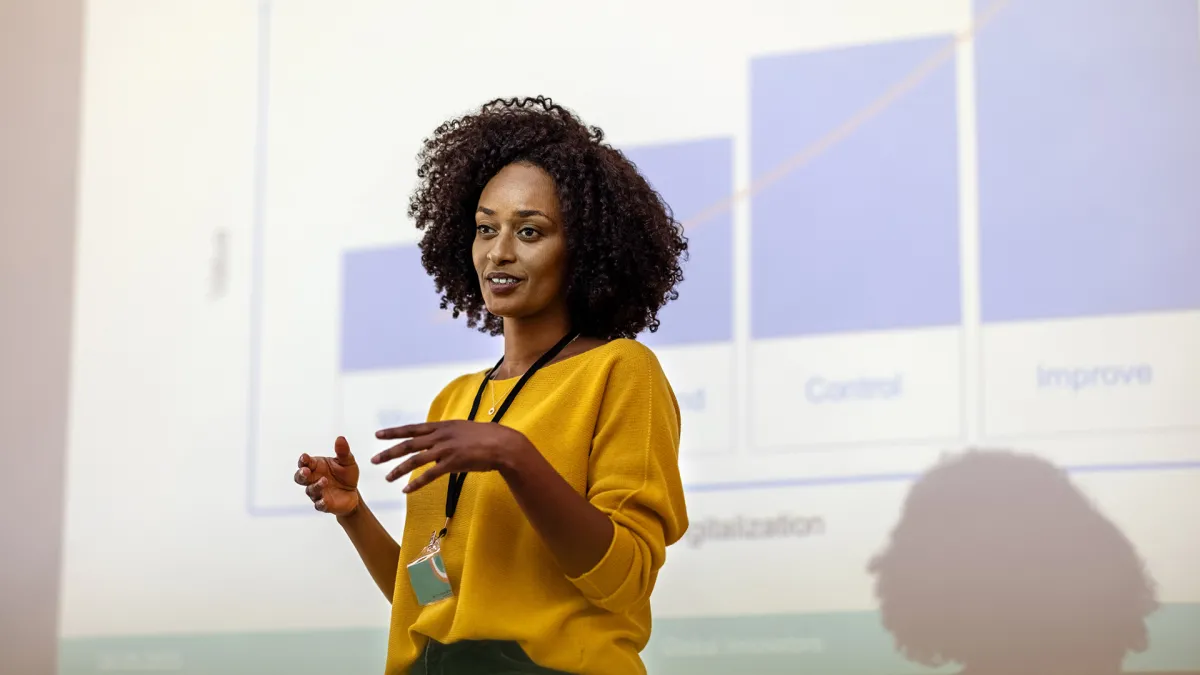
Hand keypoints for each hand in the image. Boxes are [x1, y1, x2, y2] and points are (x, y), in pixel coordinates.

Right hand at [295, 436, 360, 515]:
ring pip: (310, 490)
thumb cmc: (346, 475)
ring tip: (324, 480)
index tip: (305, 457)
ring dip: (316, 485)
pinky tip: (325, 499)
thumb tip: (340, 438)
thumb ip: (343, 451)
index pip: (305, 462)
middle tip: (305, 471)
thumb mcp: (347, 461)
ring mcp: (317, 492)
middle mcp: (313, 479)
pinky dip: (321, 502)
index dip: (303, 460)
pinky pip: (319, 505)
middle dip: (301, 474)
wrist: (353, 493)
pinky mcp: (324, 504)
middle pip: (300, 477)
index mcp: (316, 466)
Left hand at [372, 421, 535, 493]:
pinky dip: (416, 483)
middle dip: (389, 452)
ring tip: (387, 478)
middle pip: (408, 444)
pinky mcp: (452, 463)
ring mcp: (445, 449)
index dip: (394, 432)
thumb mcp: (462, 430)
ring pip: (415, 459)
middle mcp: (440, 436)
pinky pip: (430, 475)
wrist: (502, 444)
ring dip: (399, 469)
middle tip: (374, 460)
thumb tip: (436, 439)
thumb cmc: (485, 437)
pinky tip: (406, 490)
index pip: (412, 428)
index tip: (378, 434)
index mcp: (442, 426)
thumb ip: (447, 434)